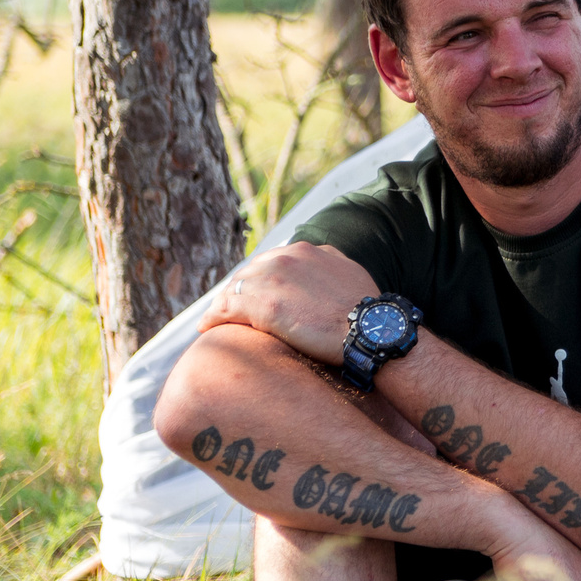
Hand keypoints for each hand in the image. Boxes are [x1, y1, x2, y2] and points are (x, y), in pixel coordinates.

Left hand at [200, 243, 381, 365]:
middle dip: (236, 291)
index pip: (269, 263)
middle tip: (227, 311)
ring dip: (221, 305)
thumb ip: (328, 265)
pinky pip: (225, 308)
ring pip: (232, 289)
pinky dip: (213, 318)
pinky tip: (207, 328)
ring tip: (213, 321)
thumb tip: (323, 264)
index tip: (253, 295)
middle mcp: (284, 258)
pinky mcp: (263, 305)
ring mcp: (272, 279)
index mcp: (304, 250)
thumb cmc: (366, 311)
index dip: (259, 281)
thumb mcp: (349, 274)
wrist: (372, 330)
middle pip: (247, 273)